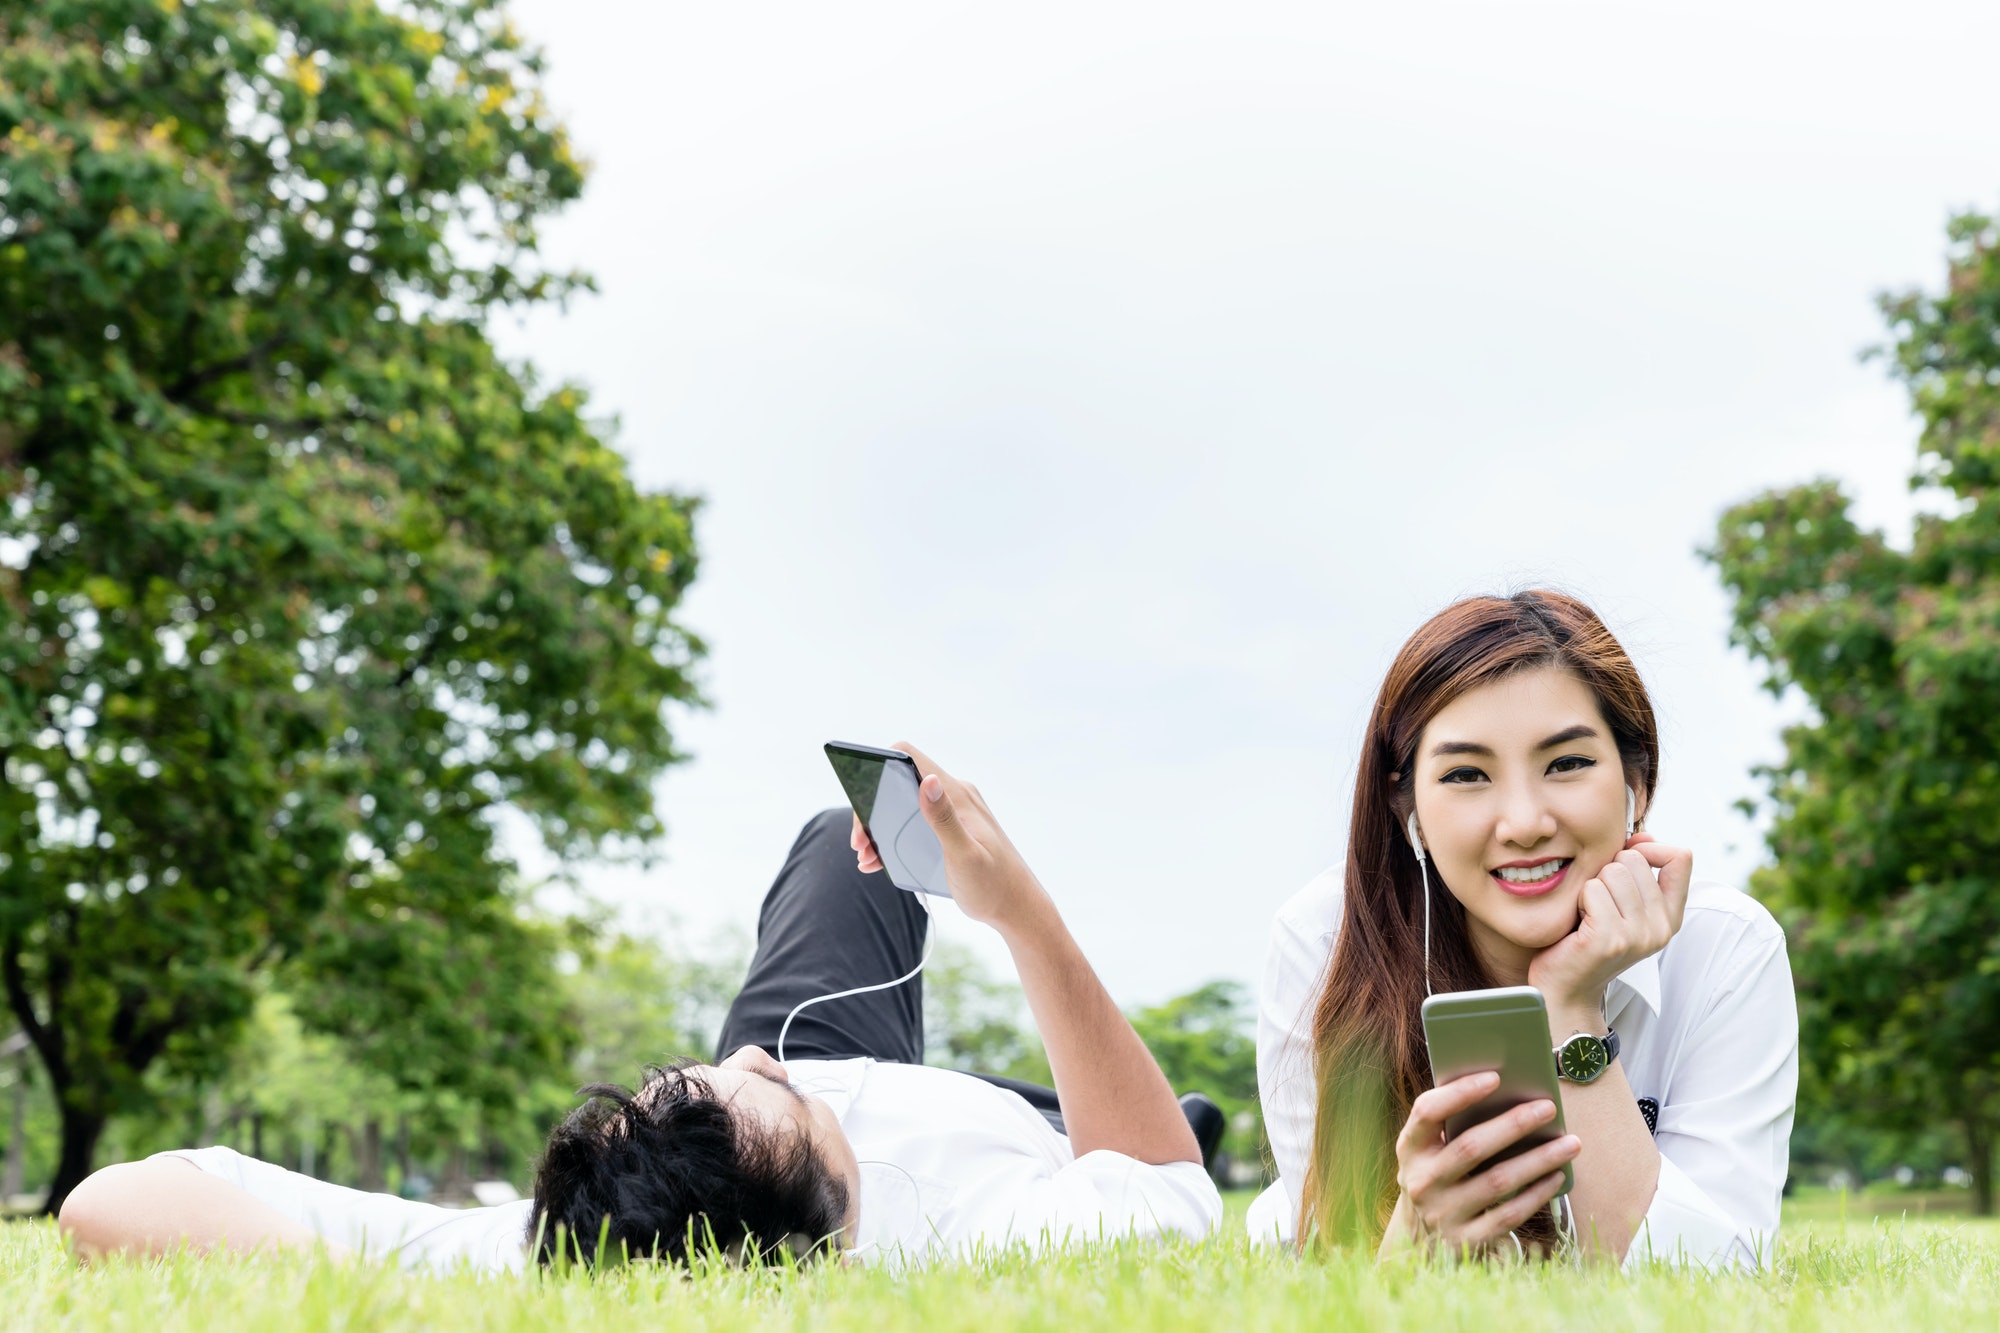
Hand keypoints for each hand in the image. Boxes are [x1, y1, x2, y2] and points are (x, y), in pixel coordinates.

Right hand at [849, 743, 1052, 935]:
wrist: (1018, 909)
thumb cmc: (994, 886)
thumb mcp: (965, 856)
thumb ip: (944, 819)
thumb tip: (928, 780)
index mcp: (957, 794)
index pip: (908, 757)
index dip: (878, 769)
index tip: (863, 804)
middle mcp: (954, 796)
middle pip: (900, 783)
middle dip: (872, 810)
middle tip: (860, 843)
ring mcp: (953, 813)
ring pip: (905, 805)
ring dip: (879, 828)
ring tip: (866, 856)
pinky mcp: (951, 830)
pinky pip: (915, 823)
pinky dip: (893, 839)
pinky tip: (879, 861)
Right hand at [1382, 1070, 1580, 1256]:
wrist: (1421, 1239)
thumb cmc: (1437, 1176)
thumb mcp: (1429, 1151)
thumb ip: (1452, 1124)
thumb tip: (1506, 1090)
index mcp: (1409, 1148)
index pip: (1427, 1112)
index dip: (1459, 1093)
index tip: (1495, 1077)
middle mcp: (1421, 1181)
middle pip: (1471, 1146)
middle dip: (1514, 1124)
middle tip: (1547, 1108)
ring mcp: (1443, 1214)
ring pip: (1498, 1181)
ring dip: (1539, 1159)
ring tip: (1570, 1143)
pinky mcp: (1467, 1240)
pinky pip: (1509, 1214)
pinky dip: (1537, 1193)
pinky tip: (1557, 1176)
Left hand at [1528, 834, 1692, 1030]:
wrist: (1565, 988)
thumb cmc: (1586, 938)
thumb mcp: (1621, 905)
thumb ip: (1637, 870)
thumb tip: (1643, 836)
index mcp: (1669, 917)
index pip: (1681, 858)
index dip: (1650, 849)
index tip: (1626, 860)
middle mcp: (1661, 928)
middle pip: (1635, 859)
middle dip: (1607, 871)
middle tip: (1597, 903)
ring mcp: (1637, 936)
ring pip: (1612, 872)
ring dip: (1590, 886)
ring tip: (1587, 914)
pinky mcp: (1610, 939)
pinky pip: (1592, 890)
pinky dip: (1578, 899)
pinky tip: (1578, 923)